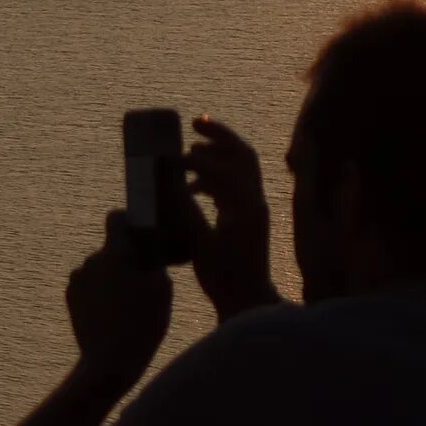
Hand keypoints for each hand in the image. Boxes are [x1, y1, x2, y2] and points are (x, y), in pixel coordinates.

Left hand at [65, 212, 172, 398]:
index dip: (126, 222)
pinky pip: (88, 285)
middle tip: (139, 281)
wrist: (110, 360)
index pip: (115, 218)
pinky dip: (98, 293)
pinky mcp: (70, 297)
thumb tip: (146, 252)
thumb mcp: (162, 289)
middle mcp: (92, 259)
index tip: (137, 234)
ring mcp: (78, 279)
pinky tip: (111, 313)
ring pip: (99, 268)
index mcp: (116, 253)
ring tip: (126, 304)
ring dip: (110, 277)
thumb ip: (152, 261)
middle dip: (122, 259)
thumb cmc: (142, 323)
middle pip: (110, 249)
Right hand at [188, 116, 278, 323]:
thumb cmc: (224, 278)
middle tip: (194, 124)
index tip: (175, 160)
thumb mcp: (200, 244)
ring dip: (217, 153)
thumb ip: (186, 212)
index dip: (199, 161)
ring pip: (240, 166)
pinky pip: (234, 183)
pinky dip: (215, 175)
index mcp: (245, 208)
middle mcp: (254, 202)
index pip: (226, 169)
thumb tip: (170, 184)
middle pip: (242, 154)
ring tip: (189, 151)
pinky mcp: (248, 215)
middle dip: (219, 136)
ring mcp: (254, 207)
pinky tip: (191, 186)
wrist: (248, 301)